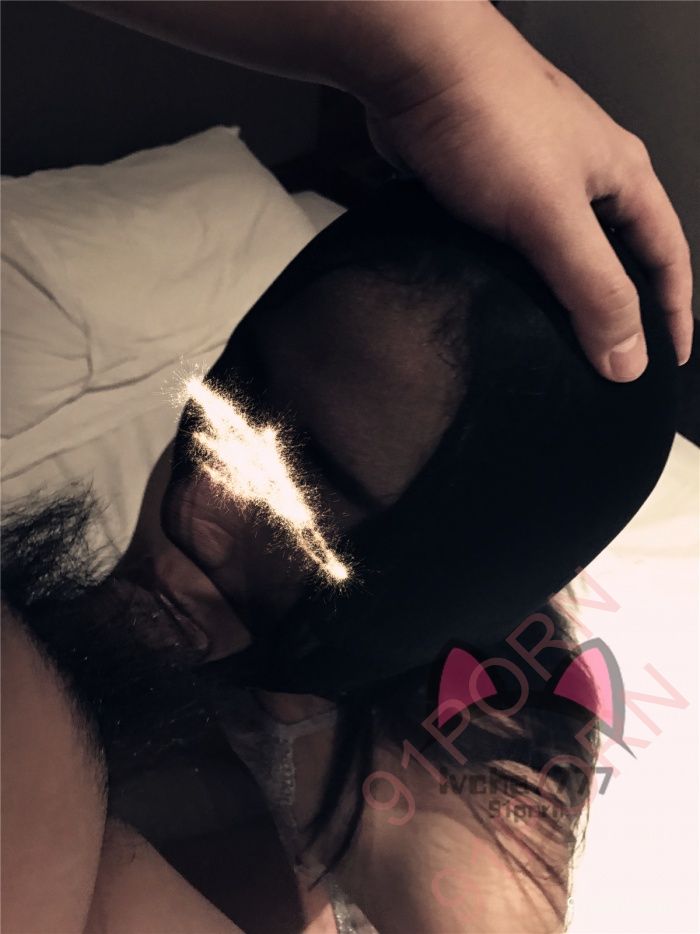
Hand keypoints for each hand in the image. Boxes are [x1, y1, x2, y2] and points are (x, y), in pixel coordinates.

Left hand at [361, 1, 692, 381]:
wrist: (414, 69)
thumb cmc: (489, 119)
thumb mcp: (552, 216)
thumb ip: (593, 288)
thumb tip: (628, 357)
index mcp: (621, 177)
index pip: (667, 257)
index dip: (674, 311)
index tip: (669, 359)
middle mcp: (584, 177)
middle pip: (617, 256)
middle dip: (617, 308)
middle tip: (608, 359)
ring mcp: (533, 180)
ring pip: (561, 253)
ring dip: (561, 296)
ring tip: (553, 342)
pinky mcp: (487, 188)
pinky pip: (513, 245)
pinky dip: (514, 278)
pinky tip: (499, 303)